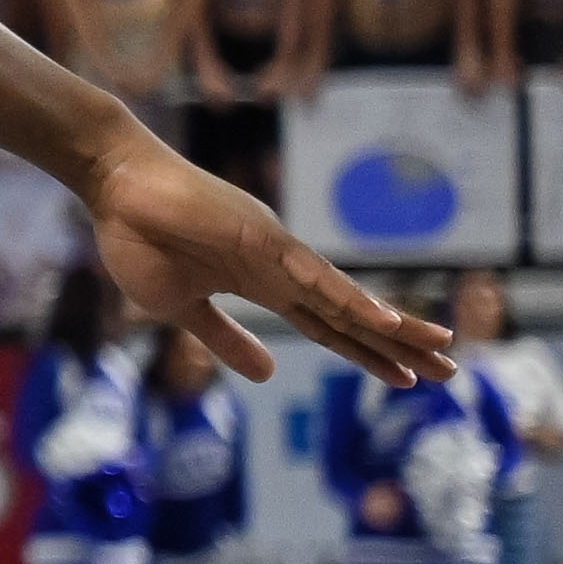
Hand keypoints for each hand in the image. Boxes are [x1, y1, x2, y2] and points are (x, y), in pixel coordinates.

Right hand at [82, 137, 451, 386]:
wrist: (114, 185)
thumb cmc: (139, 238)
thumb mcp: (181, 308)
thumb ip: (225, 340)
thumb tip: (269, 375)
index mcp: (261, 286)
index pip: (326, 327)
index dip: (365, 353)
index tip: (405, 378)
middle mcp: (282, 269)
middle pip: (350, 315)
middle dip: (398, 346)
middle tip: (448, 373)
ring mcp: (277, 252)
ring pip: (346, 297)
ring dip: (394, 326)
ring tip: (438, 349)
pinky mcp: (264, 238)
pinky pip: (315, 277)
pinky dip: (351, 300)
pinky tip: (385, 322)